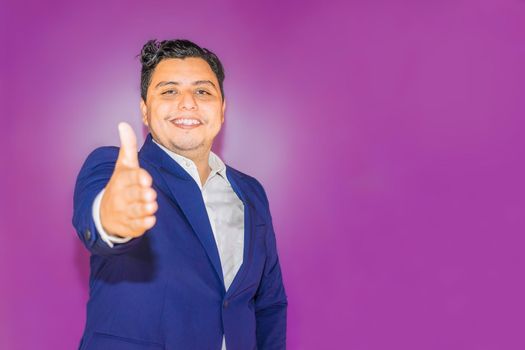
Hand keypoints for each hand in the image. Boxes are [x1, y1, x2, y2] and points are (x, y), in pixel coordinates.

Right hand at [100, 122, 157, 237]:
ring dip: (143, 209)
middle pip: (132, 195)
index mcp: (120, 180)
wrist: (104, 213)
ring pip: (134, 211)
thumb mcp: (123, 166)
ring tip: (152, 206)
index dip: (137, 178)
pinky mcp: (129, 226)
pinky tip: (149, 220)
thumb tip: (124, 124)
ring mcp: (124, 212)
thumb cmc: (120, 185)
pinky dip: (142, 224)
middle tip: (150, 194)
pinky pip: (136, 227)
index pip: (128, 178)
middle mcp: (120, 197)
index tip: (146, 178)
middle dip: (141, 194)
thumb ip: (127, 147)